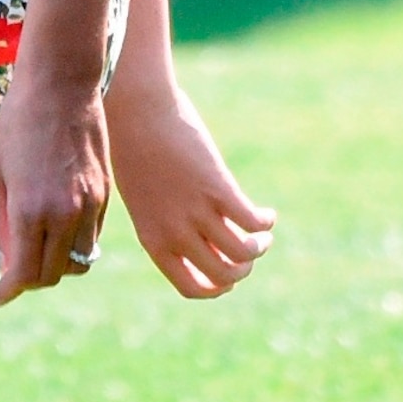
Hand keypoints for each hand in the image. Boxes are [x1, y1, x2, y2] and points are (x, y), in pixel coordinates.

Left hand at [0, 67, 108, 303]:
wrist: (62, 87)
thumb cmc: (18, 124)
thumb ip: (2, 221)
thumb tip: (6, 258)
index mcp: (30, 210)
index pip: (24, 273)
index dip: (9, 291)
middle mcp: (64, 215)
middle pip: (53, 274)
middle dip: (31, 281)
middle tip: (14, 275)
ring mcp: (90, 206)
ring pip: (78, 261)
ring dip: (57, 266)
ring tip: (37, 253)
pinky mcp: (106, 195)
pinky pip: (92, 237)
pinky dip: (75, 245)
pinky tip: (57, 229)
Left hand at [107, 80, 274, 297]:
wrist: (136, 113)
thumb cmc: (136, 152)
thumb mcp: (146, 200)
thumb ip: (169, 224)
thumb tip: (205, 239)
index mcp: (154, 240)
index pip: (192, 287)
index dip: (217, 288)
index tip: (228, 275)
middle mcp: (175, 233)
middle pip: (224, 275)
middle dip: (243, 268)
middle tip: (250, 248)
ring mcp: (197, 212)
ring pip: (244, 252)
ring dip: (260, 246)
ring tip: (263, 232)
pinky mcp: (218, 188)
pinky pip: (253, 221)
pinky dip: (266, 222)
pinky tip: (267, 213)